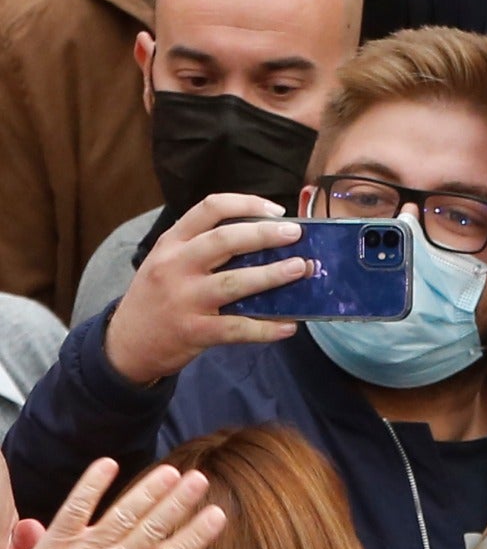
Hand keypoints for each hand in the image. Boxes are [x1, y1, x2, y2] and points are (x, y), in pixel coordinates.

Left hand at [10, 459, 224, 548]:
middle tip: (198, 480)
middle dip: (177, 502)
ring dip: (147, 491)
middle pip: (153, 527)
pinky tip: (108, 464)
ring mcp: (88, 548)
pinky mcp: (60, 539)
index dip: (197, 534)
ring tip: (169, 472)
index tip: (217, 514)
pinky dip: (91, 485)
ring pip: (124, 514)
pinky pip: (77, 507)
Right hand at [104, 194, 313, 384]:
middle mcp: (176, 266)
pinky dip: (266, 328)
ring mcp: (184, 299)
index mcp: (172, 242)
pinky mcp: (194, 331)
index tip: (276, 211)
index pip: (210, 208)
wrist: (125, 344)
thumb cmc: (158, 297)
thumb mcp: (167, 262)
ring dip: (272, 275)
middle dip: (265, 234)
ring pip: (234, 282)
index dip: (247, 204)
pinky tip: (288, 326)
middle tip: (296, 235)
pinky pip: (236, 328)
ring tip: (299, 269)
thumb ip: (202, 248)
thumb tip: (265, 241)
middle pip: (225, 240)